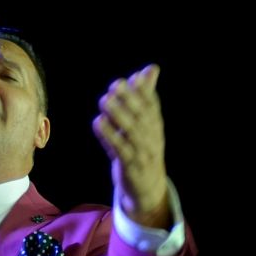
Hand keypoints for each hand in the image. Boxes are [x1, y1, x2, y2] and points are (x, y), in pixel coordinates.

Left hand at [94, 64, 169, 227]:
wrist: (148, 187)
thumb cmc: (144, 147)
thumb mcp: (148, 122)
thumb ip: (147, 95)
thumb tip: (152, 68)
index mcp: (156, 126)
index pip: (152, 107)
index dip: (142, 93)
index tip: (129, 79)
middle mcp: (152, 139)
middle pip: (142, 118)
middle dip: (129, 101)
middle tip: (114, 86)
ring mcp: (142, 154)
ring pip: (131, 133)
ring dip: (118, 116)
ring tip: (105, 101)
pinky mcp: (130, 167)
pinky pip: (120, 150)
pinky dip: (109, 136)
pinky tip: (99, 122)